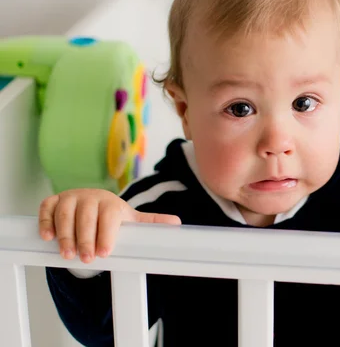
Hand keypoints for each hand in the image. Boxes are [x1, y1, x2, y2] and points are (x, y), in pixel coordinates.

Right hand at [38, 188, 180, 262]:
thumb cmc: (112, 215)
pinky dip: (45, 221)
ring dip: (65, 234)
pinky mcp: (54, 201)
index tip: (105, 252)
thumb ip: (151, 223)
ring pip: (65, 214)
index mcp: (110, 203)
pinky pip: (46, 208)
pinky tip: (47, 237)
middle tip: (85, 258)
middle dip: (84, 239)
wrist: (93, 202)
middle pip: (85, 217)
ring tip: (66, 254)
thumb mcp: (131, 219)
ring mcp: (70, 197)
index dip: (106, 235)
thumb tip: (178, 223)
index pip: (108, 217)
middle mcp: (90, 197)